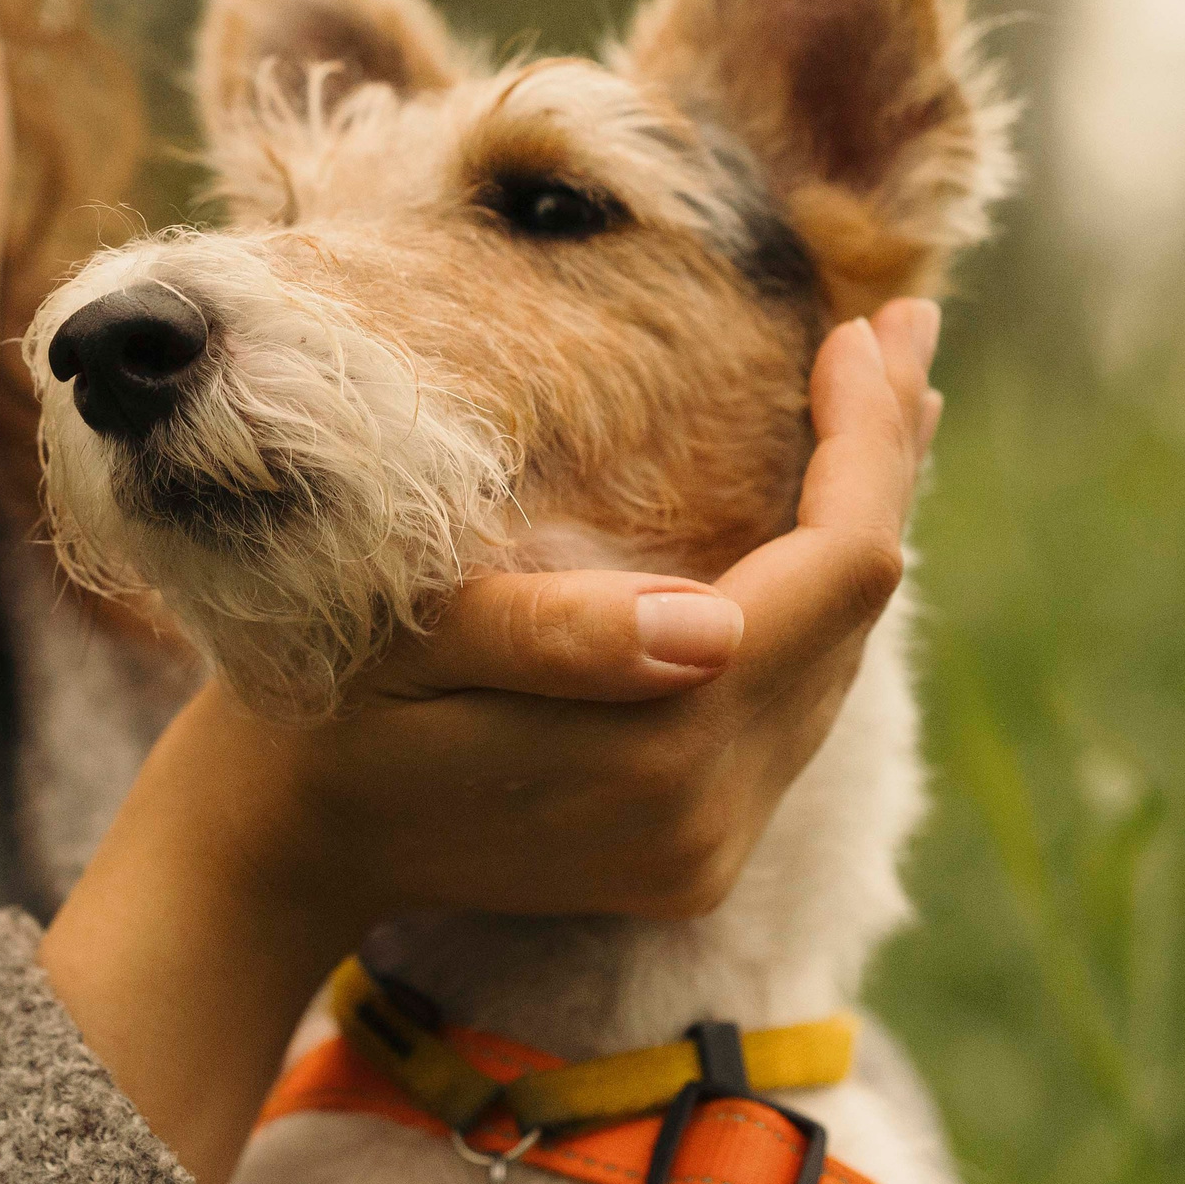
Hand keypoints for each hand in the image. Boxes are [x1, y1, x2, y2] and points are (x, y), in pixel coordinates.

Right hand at [235, 295, 943, 926]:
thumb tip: (715, 626)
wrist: (284, 847)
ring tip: (877, 406)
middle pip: (859, 612)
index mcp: (659, 755)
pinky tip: (814, 532)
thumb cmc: (331, 706)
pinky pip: (798, 709)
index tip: (865, 329)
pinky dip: (816, 605)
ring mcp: (711, 846)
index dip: (866, 445)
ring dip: (857, 528)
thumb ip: (560, 637)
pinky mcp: (697, 854)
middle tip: (899, 331)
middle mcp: (712, 817)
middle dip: (883, 463)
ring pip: (840, 660)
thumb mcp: (414, 641)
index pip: (836, 572)